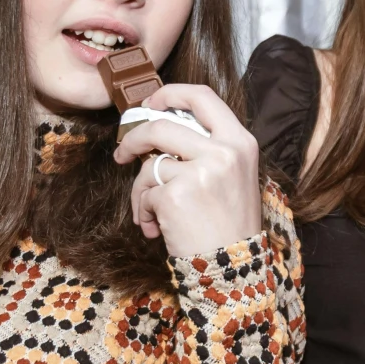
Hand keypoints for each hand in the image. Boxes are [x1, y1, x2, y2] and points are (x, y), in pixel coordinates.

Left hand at [112, 84, 261, 256]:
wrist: (234, 269)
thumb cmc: (229, 225)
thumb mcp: (232, 176)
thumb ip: (206, 149)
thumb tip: (160, 129)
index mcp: (240, 142)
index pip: (202, 97)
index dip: (170, 94)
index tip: (151, 105)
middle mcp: (223, 151)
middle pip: (161, 125)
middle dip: (134, 138)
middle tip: (123, 153)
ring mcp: (200, 172)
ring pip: (148, 165)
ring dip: (141, 190)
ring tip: (150, 213)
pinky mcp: (176, 195)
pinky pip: (145, 193)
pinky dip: (144, 212)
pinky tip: (157, 229)